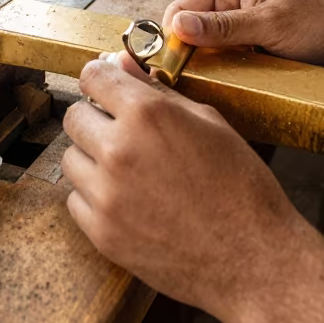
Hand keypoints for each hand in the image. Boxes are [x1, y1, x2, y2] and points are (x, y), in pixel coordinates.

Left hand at [61, 56, 312, 322]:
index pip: (92, 75)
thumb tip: (121, 63)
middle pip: (74, 116)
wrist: (253, 259)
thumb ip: (158, 91)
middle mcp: (118, 150)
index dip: (101, 77)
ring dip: (91, 157)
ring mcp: (106, 195)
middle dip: (95, 117)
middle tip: (122, 131)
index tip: (108, 88)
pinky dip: (93, 196)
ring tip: (128, 169)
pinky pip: (75, 200)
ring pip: (70, 158)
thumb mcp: (209, 122)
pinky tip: (127, 200)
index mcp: (147, 114)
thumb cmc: (240, 185)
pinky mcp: (102, 233)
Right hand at [163, 0, 323, 70]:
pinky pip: (227, 62)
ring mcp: (243, 28)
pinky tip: (230, 87)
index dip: (171, 36)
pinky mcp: (253, 48)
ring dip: (209, 68)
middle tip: (191, 83)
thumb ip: (224, 26)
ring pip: (208, 50)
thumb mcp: (270, 24)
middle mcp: (232, 4)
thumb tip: (178, 25)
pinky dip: (226, 74)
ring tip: (213, 86)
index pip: (181, 9)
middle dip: (188, 55)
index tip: (171, 66)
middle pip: (191, 31)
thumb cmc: (320, 23)